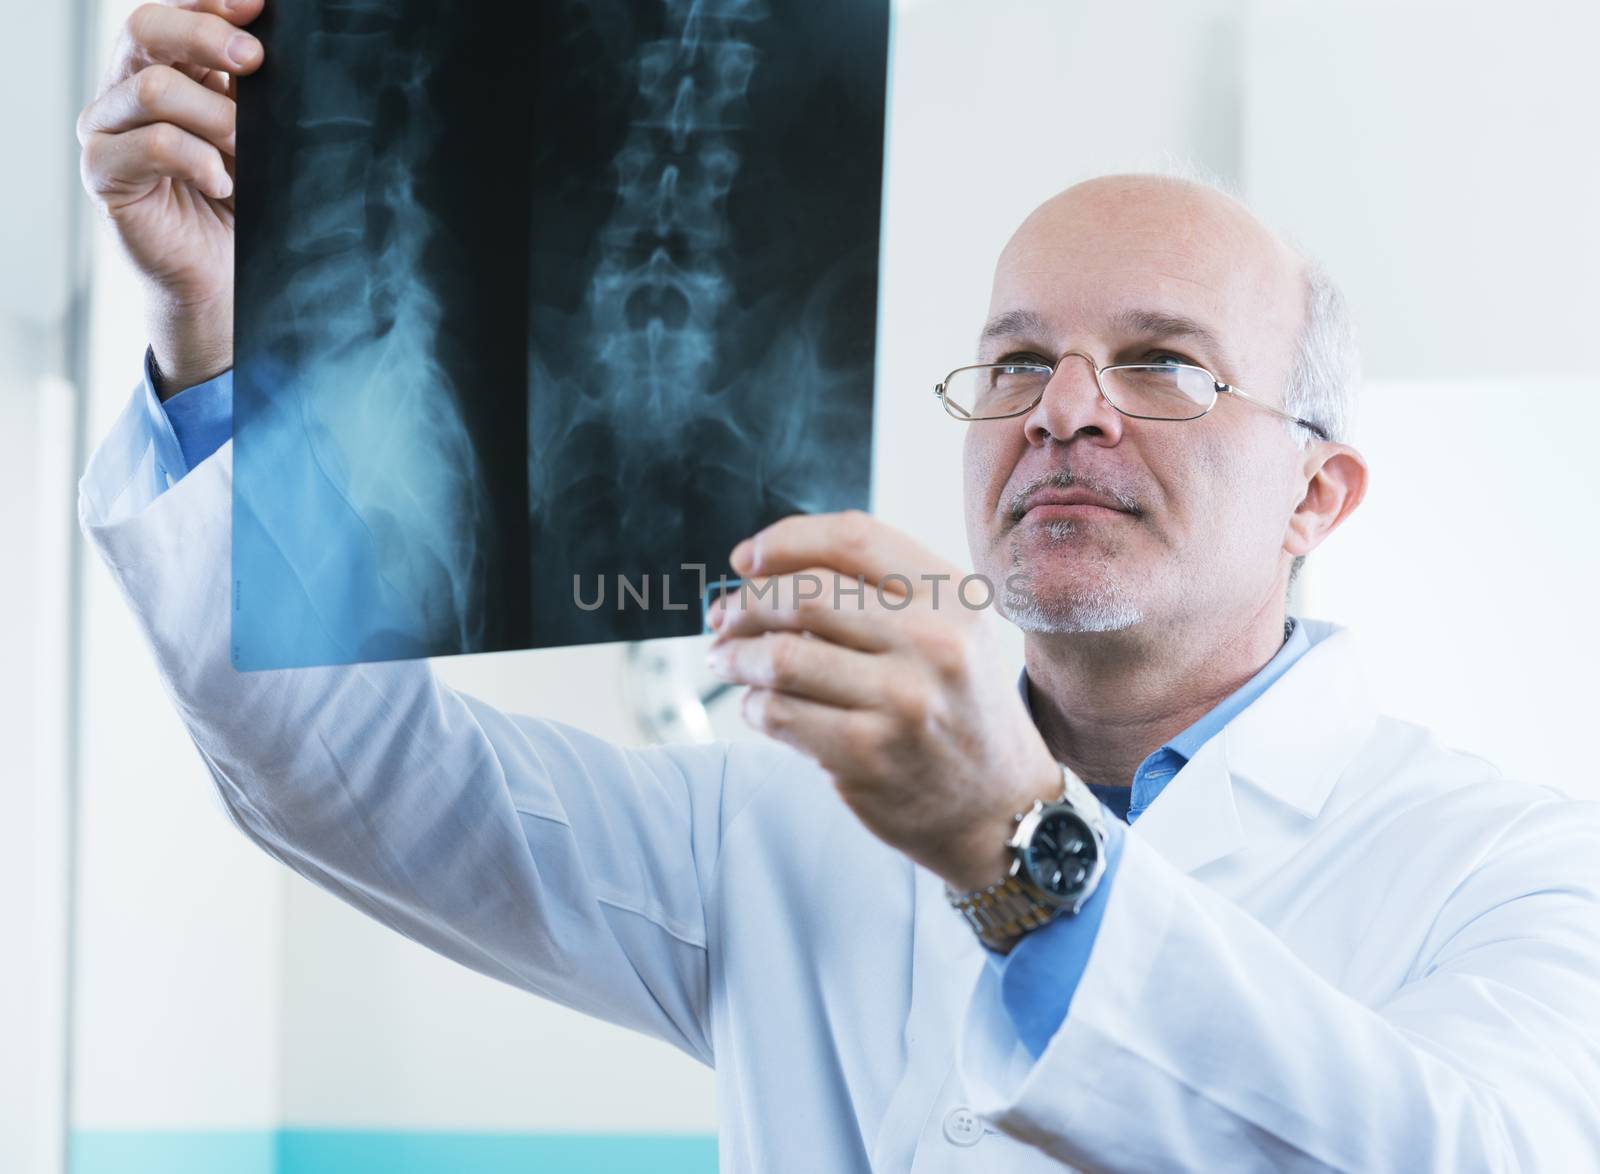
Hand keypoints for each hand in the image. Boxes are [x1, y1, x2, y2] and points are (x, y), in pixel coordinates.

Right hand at [78, 0, 266, 396]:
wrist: (227, 278)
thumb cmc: (246, 203)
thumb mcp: (258, 137)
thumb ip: (254, 91)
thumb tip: (271, 43)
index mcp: (164, 68)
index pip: (171, 10)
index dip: (209, 2)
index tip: (259, 6)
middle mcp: (126, 91)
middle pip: (145, 29)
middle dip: (205, 36)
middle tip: (255, 61)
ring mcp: (108, 130)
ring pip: (153, 88)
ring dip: (216, 117)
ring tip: (246, 152)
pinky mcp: (104, 173)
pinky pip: (152, 145)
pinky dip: (199, 161)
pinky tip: (224, 185)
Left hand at [705, 511, 1061, 891]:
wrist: (1000, 806)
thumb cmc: (956, 706)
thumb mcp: (950, 629)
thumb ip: (880, 591)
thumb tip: (764, 570)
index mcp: (952, 595)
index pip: (853, 537)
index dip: (785, 541)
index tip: (746, 560)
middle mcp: (933, 641)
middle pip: (805, 594)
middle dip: (746, 602)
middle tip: (724, 617)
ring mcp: (902, 701)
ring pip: (781, 656)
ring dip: (735, 655)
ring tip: (726, 658)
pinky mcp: (867, 756)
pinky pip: (778, 714)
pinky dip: (752, 705)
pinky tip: (759, 705)